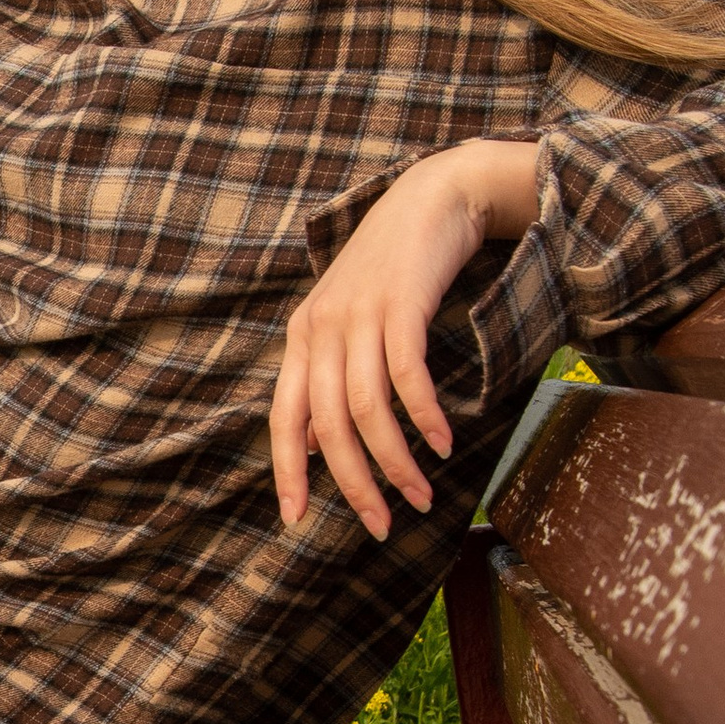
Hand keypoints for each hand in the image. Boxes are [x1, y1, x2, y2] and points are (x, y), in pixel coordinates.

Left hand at [271, 140, 539, 541]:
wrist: (432, 198)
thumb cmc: (393, 269)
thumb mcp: (349, 322)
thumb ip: (331, 377)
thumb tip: (321, 442)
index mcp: (302, 338)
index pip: (283, 418)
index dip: (287, 471)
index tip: (297, 519)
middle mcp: (321, 328)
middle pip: (327, 424)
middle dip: (353, 483)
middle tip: (380, 525)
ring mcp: (359, 314)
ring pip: (366, 408)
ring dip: (394, 461)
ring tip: (419, 496)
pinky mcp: (400, 303)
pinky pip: (406, 376)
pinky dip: (423, 417)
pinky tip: (441, 445)